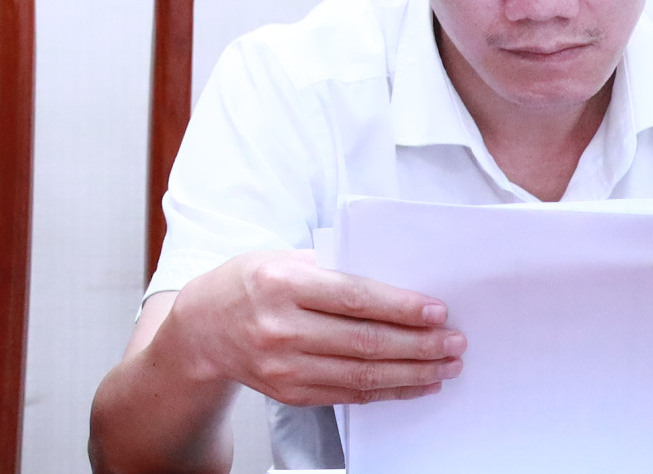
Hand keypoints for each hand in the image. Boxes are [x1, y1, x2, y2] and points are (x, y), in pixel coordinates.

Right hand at [161, 247, 464, 407]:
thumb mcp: (278, 259)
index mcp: (280, 283)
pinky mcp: (290, 393)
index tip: (437, 311)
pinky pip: (349, 394)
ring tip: (445, 365)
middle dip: (419, 344)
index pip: (353, 298)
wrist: (199, 331)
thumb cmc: (245, 285)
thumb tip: (393, 282)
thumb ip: (329, 268)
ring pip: (362, 374)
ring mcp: (283, 366)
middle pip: (365, 342)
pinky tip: (414, 383)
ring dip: (412, 372)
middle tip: (453, 342)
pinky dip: (387, 390)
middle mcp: (280, 328)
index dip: (401, 307)